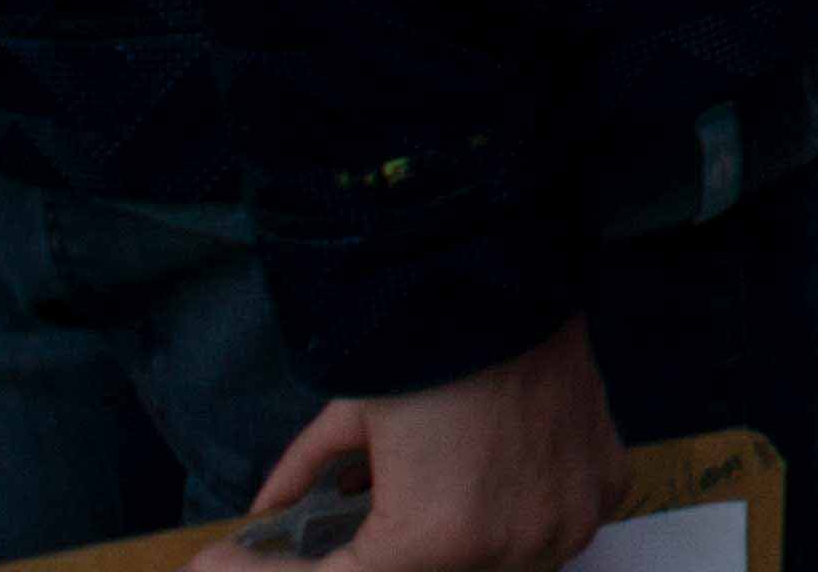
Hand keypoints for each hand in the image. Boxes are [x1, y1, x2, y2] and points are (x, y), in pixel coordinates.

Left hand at [225, 317, 617, 571]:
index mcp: (435, 541)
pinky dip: (516, 520)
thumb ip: (306, 474)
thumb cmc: (428, 342)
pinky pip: (552, 531)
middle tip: (334, 535)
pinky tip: (485, 491)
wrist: (516, 274)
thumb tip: (268, 509)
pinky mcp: (602, 489)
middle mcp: (508, 547)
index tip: (215, 564)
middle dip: (370, 557)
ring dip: (444, 548)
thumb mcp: (353, 413)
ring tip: (410, 499)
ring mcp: (564, 521)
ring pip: (491, 564)